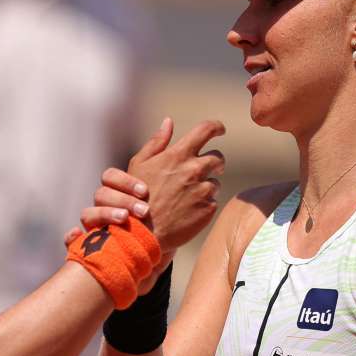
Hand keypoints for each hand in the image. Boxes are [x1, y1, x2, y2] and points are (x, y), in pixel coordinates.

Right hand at [63, 119, 225, 254]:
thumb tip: (168, 122)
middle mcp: (194, 170)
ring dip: (205, 185)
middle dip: (214, 162)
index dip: (215, 127)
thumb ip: (156, 142)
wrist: (143, 233)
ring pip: (215, 182)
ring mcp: (203, 190)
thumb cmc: (136, 197)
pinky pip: (212, 201)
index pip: (206, 130)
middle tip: (206, 170)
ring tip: (187, 197)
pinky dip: (203, 204)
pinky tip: (187, 211)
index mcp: (178, 155)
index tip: (219, 129)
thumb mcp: (139, 165)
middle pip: (218, 158)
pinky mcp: (208, 209)